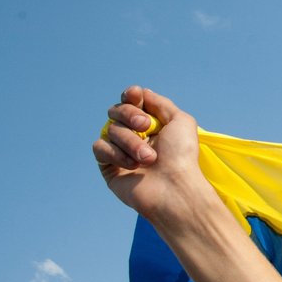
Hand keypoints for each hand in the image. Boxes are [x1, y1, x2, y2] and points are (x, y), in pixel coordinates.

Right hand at [92, 86, 205, 218]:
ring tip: (149, 158)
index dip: (130, 97)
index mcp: (151, 126)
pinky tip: (132, 166)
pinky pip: (99, 147)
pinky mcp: (108, 167)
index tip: (135, 96)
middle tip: (145, 126)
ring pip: (110, 129)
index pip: (131, 102)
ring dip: (130, 141)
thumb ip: (160, 103)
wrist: (174, 187)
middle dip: (130, 115)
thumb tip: (140, 94)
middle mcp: (135, 136)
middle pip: (117, 111)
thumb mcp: (180, 121)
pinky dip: (115, 154)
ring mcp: (120, 151)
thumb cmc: (182, 156)